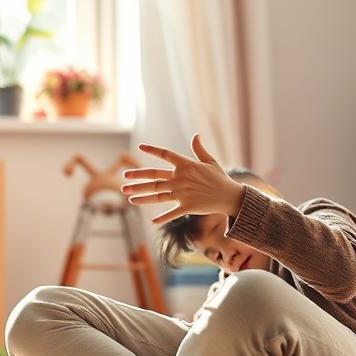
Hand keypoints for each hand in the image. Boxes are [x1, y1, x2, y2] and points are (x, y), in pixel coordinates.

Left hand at [121, 134, 242, 222]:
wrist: (230, 196)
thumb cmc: (219, 178)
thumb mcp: (210, 161)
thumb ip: (199, 149)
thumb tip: (195, 135)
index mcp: (186, 165)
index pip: (166, 154)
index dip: (152, 150)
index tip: (140, 147)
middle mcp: (181, 178)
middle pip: (154, 176)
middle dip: (138, 177)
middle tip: (124, 178)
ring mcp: (183, 193)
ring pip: (157, 194)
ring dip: (142, 196)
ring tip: (128, 197)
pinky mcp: (187, 206)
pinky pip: (171, 213)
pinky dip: (162, 218)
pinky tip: (152, 221)